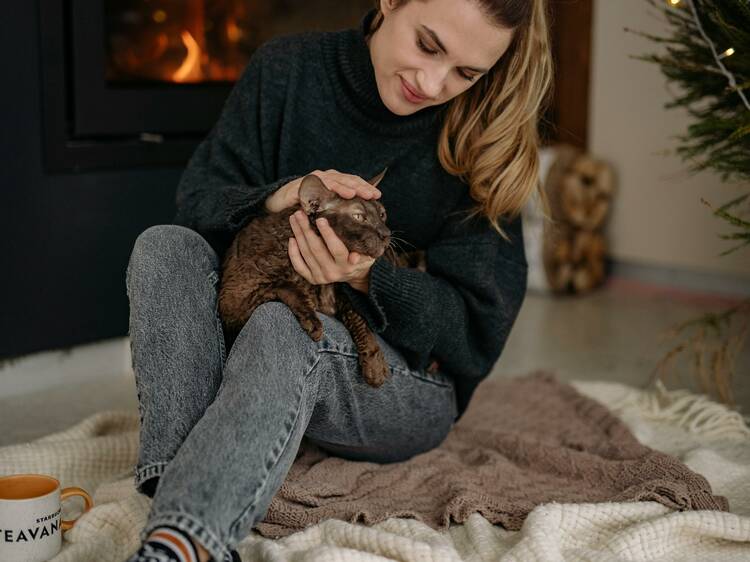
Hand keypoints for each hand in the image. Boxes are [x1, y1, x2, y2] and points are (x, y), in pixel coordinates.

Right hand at [265, 169, 382, 213]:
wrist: (279, 205)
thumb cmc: (306, 210)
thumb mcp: (327, 212)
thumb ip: (341, 216)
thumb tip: (360, 232)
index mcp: (335, 182)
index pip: (354, 183)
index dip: (365, 187)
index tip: (378, 196)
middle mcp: (326, 177)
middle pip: (346, 179)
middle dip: (359, 186)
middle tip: (371, 194)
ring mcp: (313, 179)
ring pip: (331, 180)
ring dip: (342, 186)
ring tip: (353, 194)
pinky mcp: (300, 184)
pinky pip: (311, 186)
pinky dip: (320, 190)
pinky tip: (328, 195)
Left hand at [288, 209, 375, 285]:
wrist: (354, 274)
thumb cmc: (362, 257)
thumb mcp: (368, 254)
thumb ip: (364, 252)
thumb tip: (353, 257)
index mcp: (347, 265)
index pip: (336, 249)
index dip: (327, 234)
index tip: (320, 219)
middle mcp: (333, 273)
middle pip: (317, 249)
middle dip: (306, 230)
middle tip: (300, 213)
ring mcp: (321, 277)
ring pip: (306, 254)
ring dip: (298, 235)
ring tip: (294, 219)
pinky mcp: (312, 279)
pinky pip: (299, 266)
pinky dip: (293, 253)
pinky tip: (292, 238)